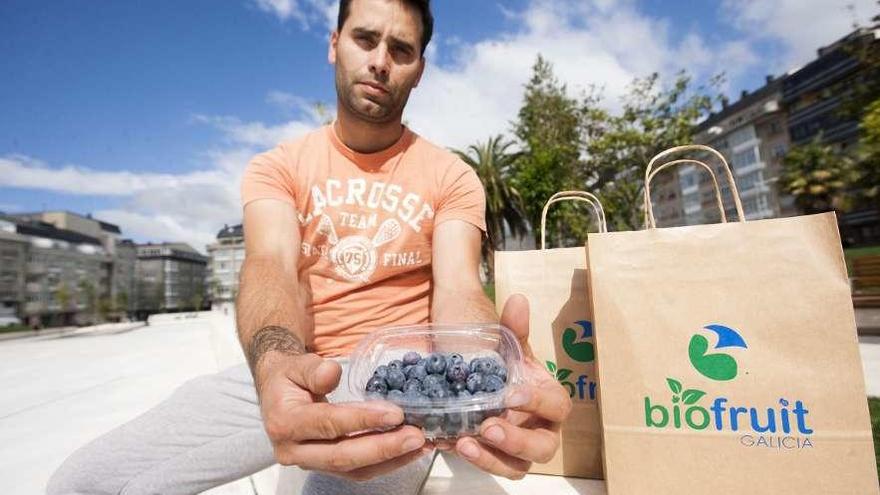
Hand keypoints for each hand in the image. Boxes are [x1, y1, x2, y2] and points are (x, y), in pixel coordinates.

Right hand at [256, 350, 430, 479]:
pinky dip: (385, 463)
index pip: (328, 424)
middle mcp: (293, 451)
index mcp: (285, 423)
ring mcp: (309, 463)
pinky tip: (408, 451)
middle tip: (415, 435)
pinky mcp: (325, 467)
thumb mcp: (296, 365)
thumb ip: (313, 369)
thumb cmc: (289, 377)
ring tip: (420, 444)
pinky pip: (358, 471)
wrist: (277, 392)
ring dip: (390, 459)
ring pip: (353, 469)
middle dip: (383, 448)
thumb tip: (332, 373)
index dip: (362, 420)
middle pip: (342, 456)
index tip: (395, 413)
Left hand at [452, 294, 572, 478]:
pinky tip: (455, 444)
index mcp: (548, 398)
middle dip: (517, 440)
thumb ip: (513, 326)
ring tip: (465, 442)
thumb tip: (518, 300)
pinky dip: (478, 460)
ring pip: (519, 467)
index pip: (557, 406)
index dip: (538, 403)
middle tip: (488, 426)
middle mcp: (540, 427)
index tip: (511, 393)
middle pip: (544, 447)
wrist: (471, 373)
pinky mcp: (496, 458)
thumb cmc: (498, 360)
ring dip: (494, 459)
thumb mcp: (504, 343)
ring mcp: (518, 448)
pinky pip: (494, 467)